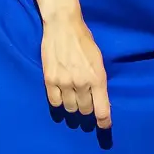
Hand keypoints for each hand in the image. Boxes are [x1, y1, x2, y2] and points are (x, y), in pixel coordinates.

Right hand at [40, 12, 110, 128]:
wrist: (63, 26)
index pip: (102, 109)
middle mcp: (81, 83)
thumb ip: (98, 79)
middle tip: (86, 105)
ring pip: (70, 108)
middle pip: (85, 110)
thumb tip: (98, 97)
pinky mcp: (49, 80)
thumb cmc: (84, 41)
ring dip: (73, 106)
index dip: (104, 121)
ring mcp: (64, 83)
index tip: (104, 127)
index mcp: (98, 78)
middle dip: (87, 110)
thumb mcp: (98, 60)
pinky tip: (61, 96)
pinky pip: (54, 102)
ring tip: (74, 98)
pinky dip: (59, 102)